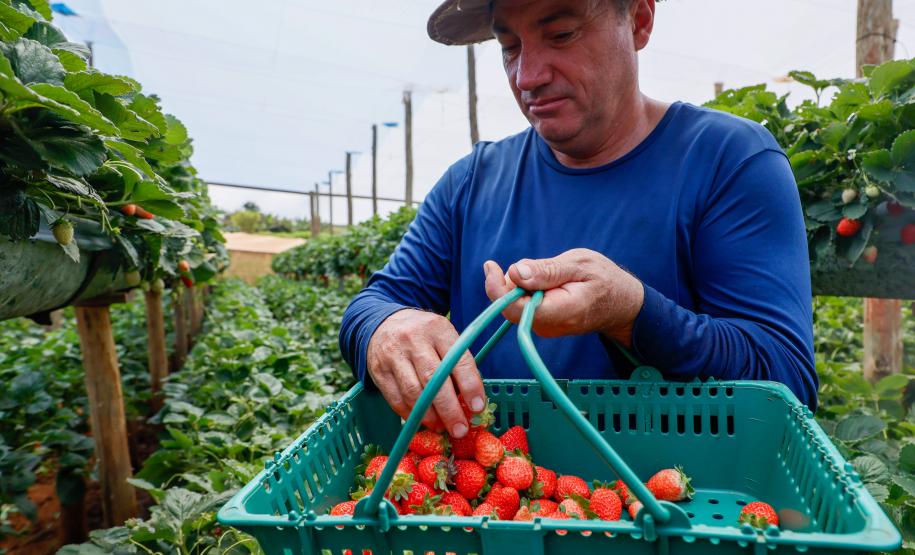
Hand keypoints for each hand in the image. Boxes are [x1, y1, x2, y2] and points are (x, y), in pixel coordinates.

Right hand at [366, 309, 485, 437]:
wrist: (385, 324)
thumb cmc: (423, 336)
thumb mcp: (443, 337)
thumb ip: (456, 364)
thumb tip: (470, 402)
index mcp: (438, 330)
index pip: (458, 360)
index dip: (470, 386)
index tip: (477, 407)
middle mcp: (414, 340)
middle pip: (433, 379)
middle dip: (449, 409)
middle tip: (460, 429)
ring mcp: (394, 355)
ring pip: (413, 392)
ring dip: (430, 416)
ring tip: (441, 427)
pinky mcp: (379, 371)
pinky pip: (396, 399)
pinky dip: (410, 414)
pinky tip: (421, 420)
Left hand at [483, 248, 644, 345]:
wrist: (622, 304)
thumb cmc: (605, 280)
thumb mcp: (580, 264)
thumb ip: (547, 270)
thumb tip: (515, 272)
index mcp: (560, 312)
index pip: (515, 308)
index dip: (497, 288)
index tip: (491, 266)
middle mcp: (549, 326)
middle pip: (511, 306)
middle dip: (510, 281)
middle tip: (530, 265)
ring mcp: (545, 328)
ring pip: (517, 304)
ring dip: (521, 284)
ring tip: (548, 273)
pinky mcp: (544, 324)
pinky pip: (525, 306)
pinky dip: (528, 290)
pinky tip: (547, 282)